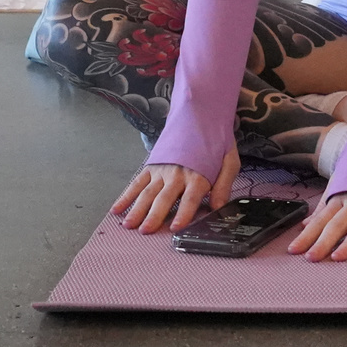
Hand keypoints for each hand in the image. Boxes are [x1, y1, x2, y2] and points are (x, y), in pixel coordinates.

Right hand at [110, 145, 240, 233]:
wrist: (200, 116)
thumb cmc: (216, 143)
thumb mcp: (229, 161)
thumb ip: (224, 184)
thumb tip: (218, 206)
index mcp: (197, 175)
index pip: (190, 198)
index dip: (183, 213)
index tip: (176, 227)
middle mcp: (177, 174)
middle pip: (164, 198)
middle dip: (154, 215)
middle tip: (145, 230)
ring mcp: (162, 170)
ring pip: (147, 192)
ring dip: (137, 209)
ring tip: (129, 224)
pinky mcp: (151, 166)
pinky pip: (137, 183)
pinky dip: (126, 196)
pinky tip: (117, 209)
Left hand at [287, 191, 346, 260]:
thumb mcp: (341, 183)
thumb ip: (325, 206)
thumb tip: (305, 224)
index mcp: (341, 196)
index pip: (321, 219)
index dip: (307, 235)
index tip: (294, 251)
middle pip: (338, 223)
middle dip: (323, 241)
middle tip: (311, 258)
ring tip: (339, 257)